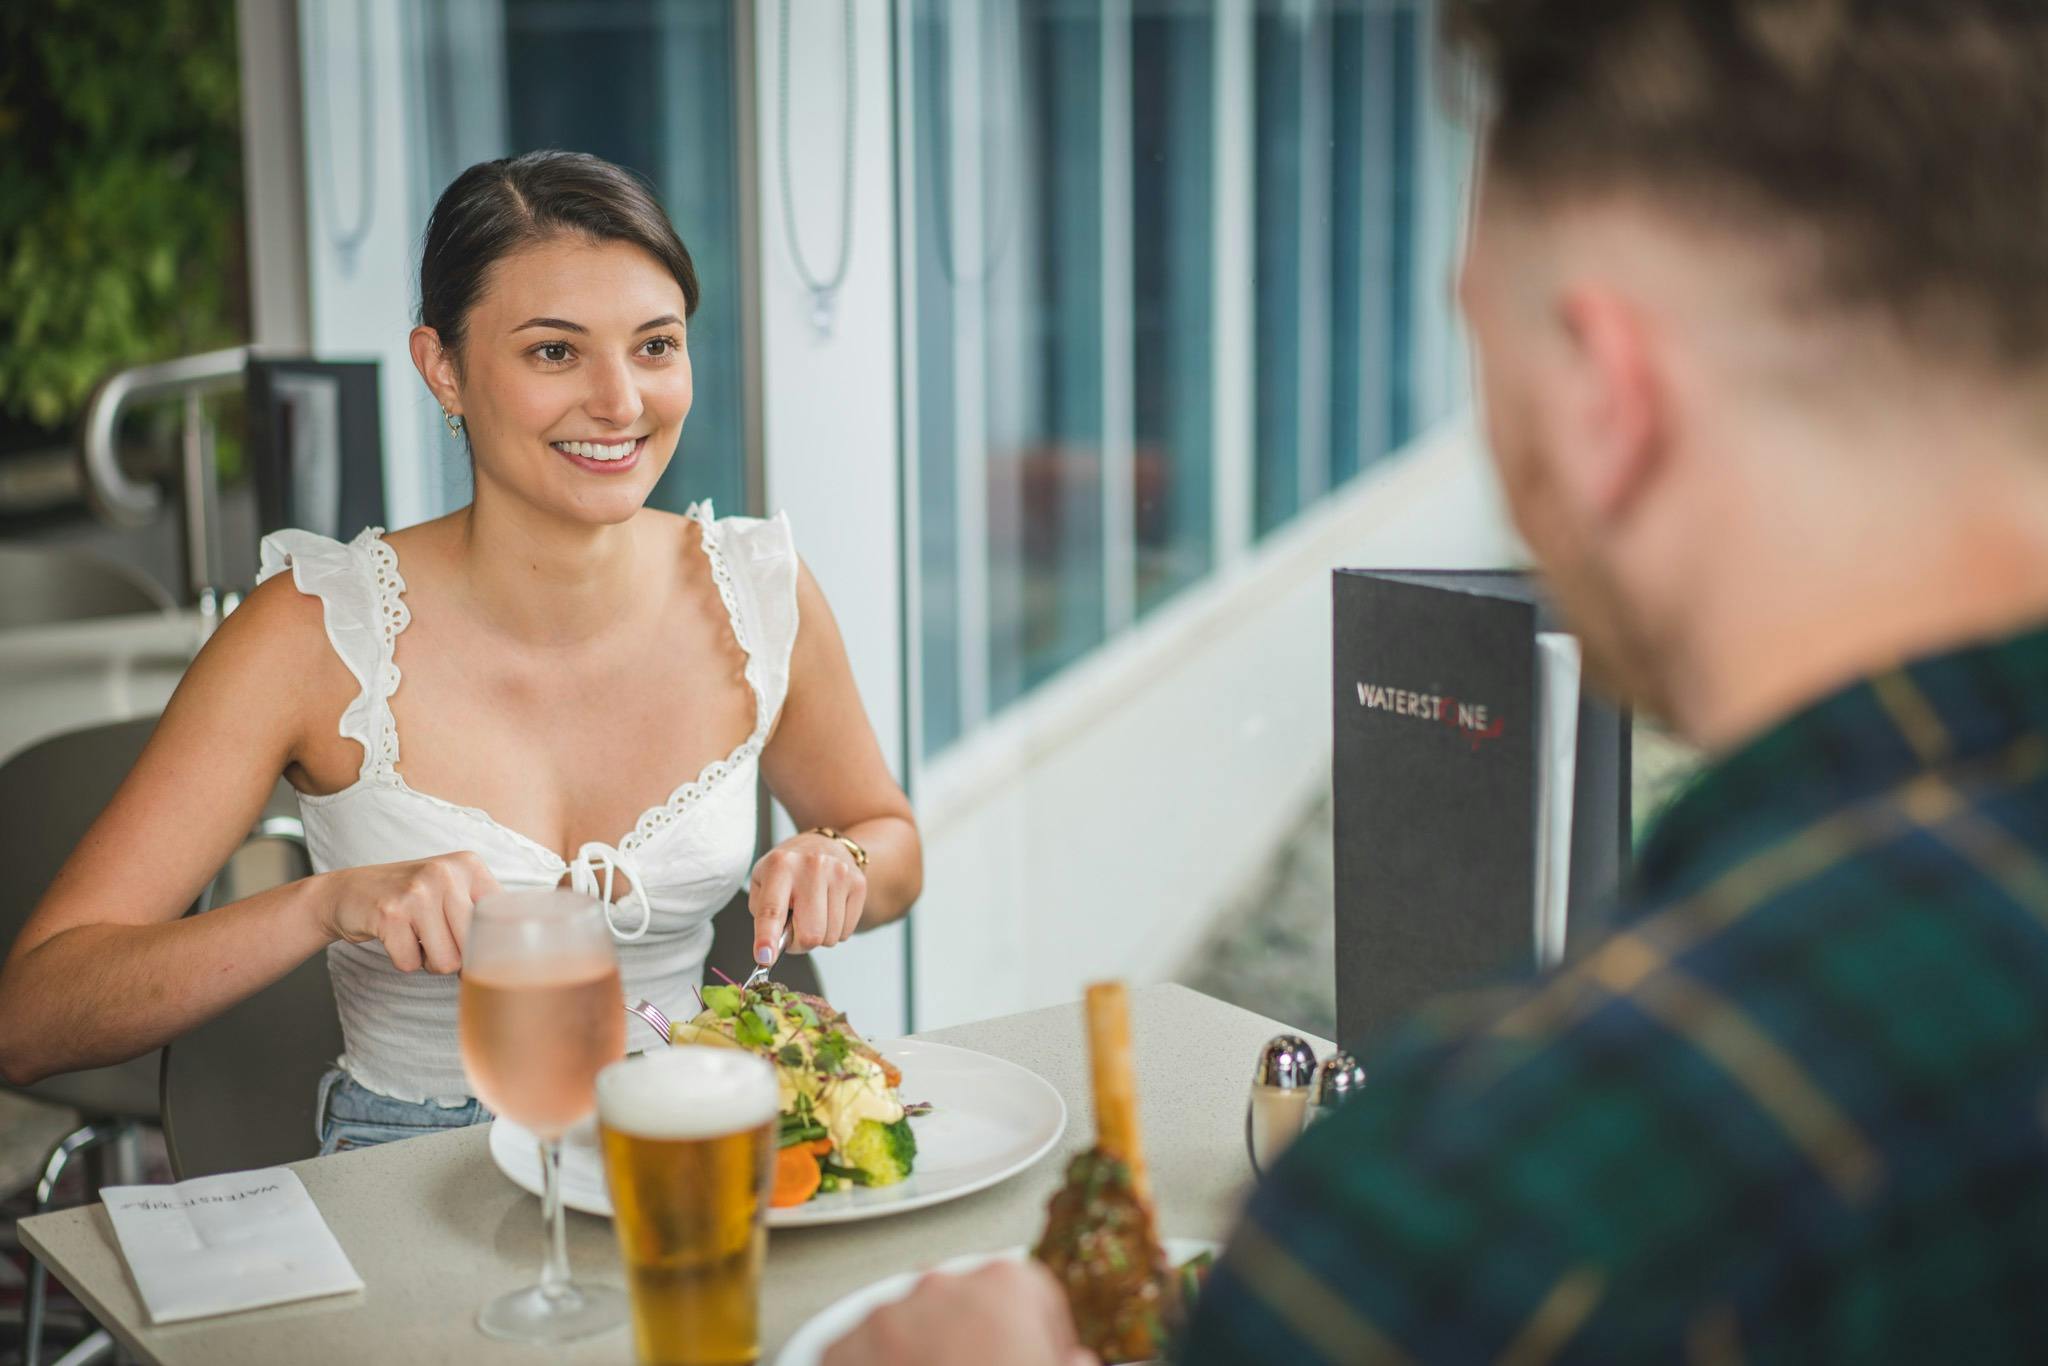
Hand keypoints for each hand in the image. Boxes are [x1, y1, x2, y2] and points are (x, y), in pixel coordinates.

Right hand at [314, 852, 498, 973]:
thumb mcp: (451, 888)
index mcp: (469, 864)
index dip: (487, 944)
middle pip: (473, 947)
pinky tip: (395, 937)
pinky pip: (411, 964)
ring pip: (445, 962)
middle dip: (455, 955)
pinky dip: (403, 959)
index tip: (473, 945)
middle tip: (435, 938)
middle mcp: (445, 872)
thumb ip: (482, 910)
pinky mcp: (390, 914)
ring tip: (415, 935)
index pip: (499, 921)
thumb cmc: (410, 898)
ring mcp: (417, 891)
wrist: (348, 892)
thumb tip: (511, 954)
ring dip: (428, 959)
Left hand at [749, 832, 866, 962]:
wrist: (822, 846)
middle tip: (794, 929)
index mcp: (780, 865)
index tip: (765, 957)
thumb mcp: (762, 884)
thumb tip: (773, 949)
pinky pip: (846, 932)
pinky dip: (835, 929)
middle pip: (810, 934)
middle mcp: (812, 866)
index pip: (772, 909)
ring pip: (830, 937)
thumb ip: (763, 917)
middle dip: (799, 943)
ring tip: (812, 913)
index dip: (767, 937)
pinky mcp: (858, 883)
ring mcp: (839, 873)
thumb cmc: (787, 872)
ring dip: (819, 935)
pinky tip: (829, 909)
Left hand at [822, 1261, 1095, 1365]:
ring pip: (913, 1327)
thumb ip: (1072, 1365)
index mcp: (1007, 1287)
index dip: (1040, 1337)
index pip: (1031, 1296)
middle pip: (967, 1307)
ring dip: (926, 1356)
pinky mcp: (842, 1349)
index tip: (1035, 1360)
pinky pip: (865, 1355)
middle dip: (975, 1342)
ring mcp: (887, 1315)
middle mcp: (942, 1284)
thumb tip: (1075, 1363)